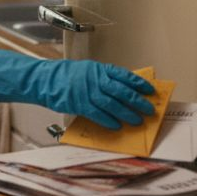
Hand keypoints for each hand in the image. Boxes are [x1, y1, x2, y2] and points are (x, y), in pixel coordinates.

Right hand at [0, 46, 154, 129]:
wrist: (46, 80)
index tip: (150, 91)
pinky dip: (108, 121)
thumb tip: (124, 89)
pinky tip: (117, 126)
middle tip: (149, 110)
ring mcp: (88, 92)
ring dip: (127, 114)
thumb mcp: (88, 70)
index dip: (139, 84)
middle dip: (138, 101)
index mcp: (100, 69)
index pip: (125, 76)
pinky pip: (98, 114)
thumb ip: (104, 78)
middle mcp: (96, 79)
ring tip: (137, 121)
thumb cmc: (68, 76)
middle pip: (122, 91)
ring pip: (113, 104)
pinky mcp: (79, 104)